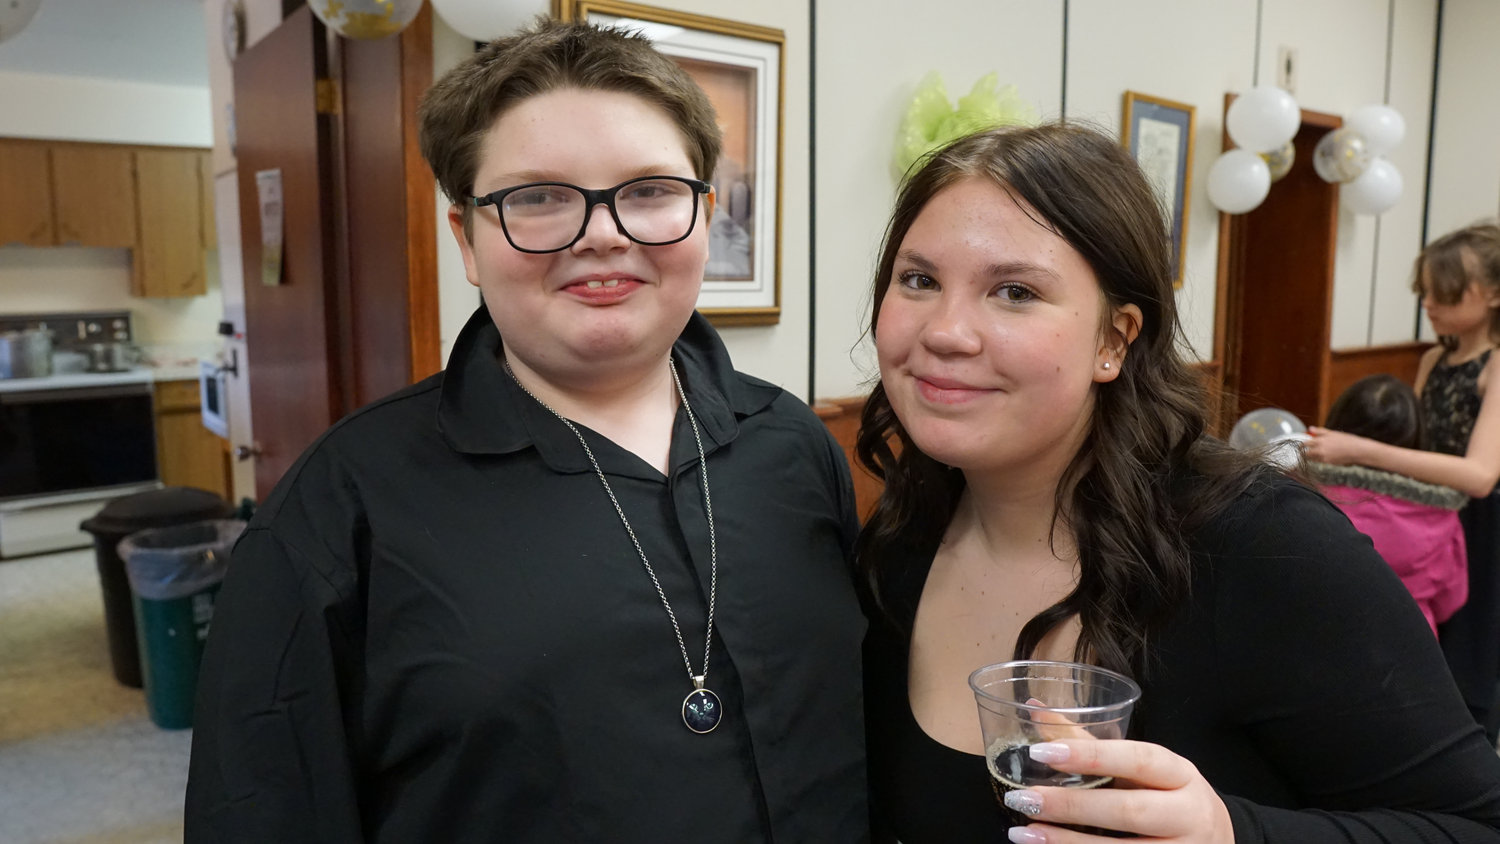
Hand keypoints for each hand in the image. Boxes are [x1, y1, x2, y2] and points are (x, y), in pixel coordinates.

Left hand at [1001, 739, 1232, 842]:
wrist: (1219, 841)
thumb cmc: (1169, 796)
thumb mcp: (1144, 769)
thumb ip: (1090, 742)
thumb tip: (1035, 708)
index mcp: (1181, 775)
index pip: (1138, 759)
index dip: (1090, 755)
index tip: (1041, 752)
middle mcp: (1189, 815)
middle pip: (1129, 811)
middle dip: (1072, 806)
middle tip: (1024, 799)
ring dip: (1068, 843)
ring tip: (1024, 834)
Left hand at [1302, 427, 1368, 465]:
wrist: (1358, 450)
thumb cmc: (1347, 440)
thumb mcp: (1333, 433)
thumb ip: (1320, 431)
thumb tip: (1310, 428)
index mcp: (1320, 441)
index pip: (1304, 443)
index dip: (1301, 445)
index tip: (1300, 445)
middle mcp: (1320, 450)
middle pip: (1306, 454)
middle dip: (1304, 453)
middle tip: (1304, 452)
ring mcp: (1324, 458)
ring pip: (1311, 459)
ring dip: (1310, 458)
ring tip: (1312, 455)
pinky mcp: (1328, 463)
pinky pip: (1319, 463)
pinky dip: (1318, 461)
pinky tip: (1322, 458)